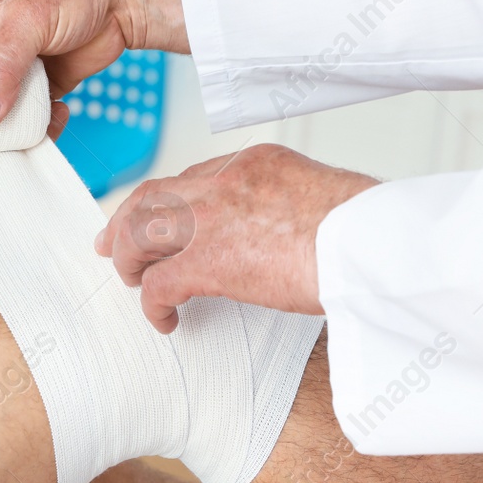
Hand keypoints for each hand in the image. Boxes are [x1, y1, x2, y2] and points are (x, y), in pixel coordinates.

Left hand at [96, 144, 378, 330]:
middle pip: (151, 196)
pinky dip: (153, 305)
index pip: (192, 177)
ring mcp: (209, 218)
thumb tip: (282, 233)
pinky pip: (157, 284)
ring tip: (134, 284)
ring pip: (138, 232)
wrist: (371, 244)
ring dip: (129, 260)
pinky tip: (166, 321)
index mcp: (253, 162)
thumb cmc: (366, 230)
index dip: (167, 202)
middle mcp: (223, 181)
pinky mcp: (206, 261)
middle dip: (123, 221)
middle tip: (111, 247)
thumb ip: (286, 207)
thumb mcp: (322, 198)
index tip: (156, 220)